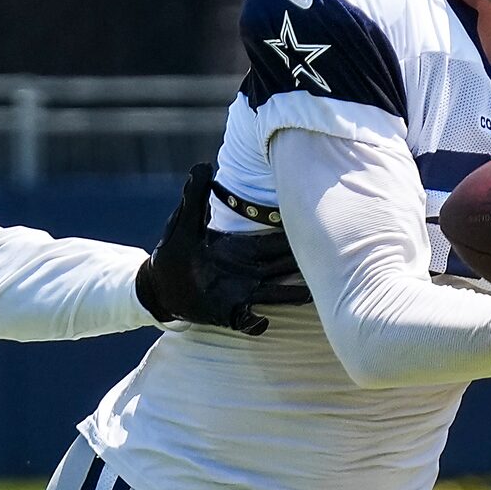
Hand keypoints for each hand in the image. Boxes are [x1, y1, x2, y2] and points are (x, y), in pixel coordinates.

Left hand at [136, 163, 308, 334]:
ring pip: (274, 293)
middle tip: (331, 258)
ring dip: (291, 294)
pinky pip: (247, 320)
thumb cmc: (175, 253)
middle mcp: (247, 271)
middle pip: (282, 266)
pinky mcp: (227, 312)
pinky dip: (255, 323)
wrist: (159, 285)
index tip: (315, 226)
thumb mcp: (183, 223)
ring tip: (309, 296)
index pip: (273, 241)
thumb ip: (194, 198)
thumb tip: (202, 166)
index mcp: (241, 248)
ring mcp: (240, 293)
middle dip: (302, 263)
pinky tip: (262, 322)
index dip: (292, 235)